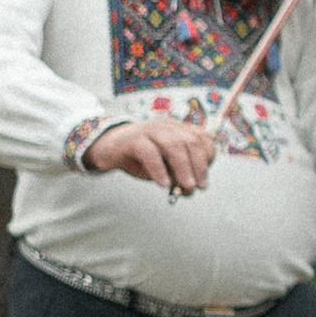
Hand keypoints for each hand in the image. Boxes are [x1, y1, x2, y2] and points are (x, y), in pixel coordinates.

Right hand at [83, 116, 218, 195]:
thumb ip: (177, 174)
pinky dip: (159, 169)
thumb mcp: (163, 167)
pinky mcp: (133, 139)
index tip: (204, 178)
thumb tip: (190, 189)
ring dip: (183, 168)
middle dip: (199, 166)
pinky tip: (164, 184)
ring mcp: (150, 130)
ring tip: (186, 187)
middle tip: (199, 187)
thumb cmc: (141, 158)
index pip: (202, 138)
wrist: (107, 148)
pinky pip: (149, 152)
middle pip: (191, 141)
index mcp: (179, 129)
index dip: (208, 157)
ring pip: (173, 145)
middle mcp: (167, 126)